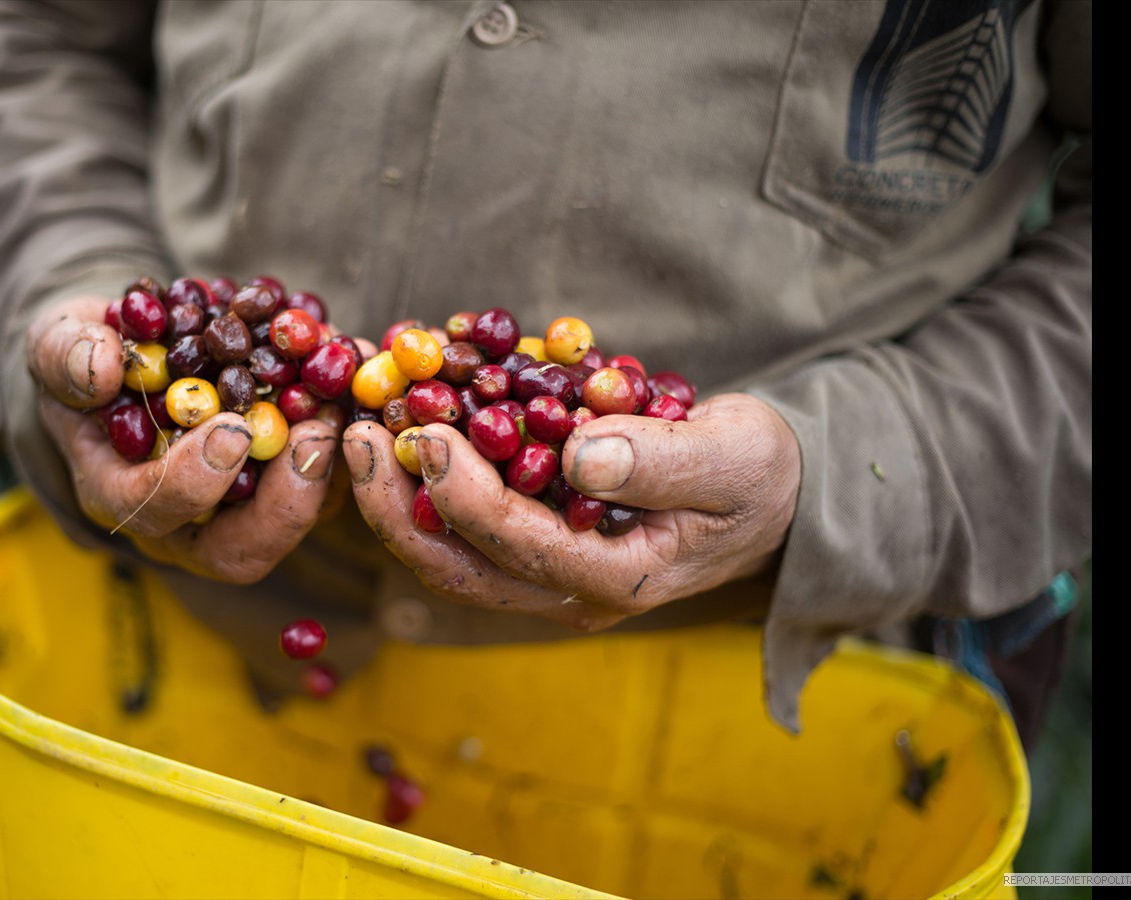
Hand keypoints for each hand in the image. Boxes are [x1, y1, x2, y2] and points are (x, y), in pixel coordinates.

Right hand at [27, 295, 340, 583]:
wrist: (131, 349)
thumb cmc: (86, 352)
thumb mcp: (58, 341)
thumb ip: (67, 354)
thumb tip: (100, 369)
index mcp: (118, 493)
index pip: (155, 514)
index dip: (195, 483)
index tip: (229, 431)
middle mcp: (184, 520)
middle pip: (243, 550)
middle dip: (286, 501)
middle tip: (314, 434)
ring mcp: (239, 506)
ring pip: (298, 517)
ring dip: (332, 464)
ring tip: (346, 396)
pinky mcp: (283, 480)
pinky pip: (325, 476)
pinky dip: (347, 429)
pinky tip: (356, 370)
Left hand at [341, 393, 799, 629]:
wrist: (772, 490)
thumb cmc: (760, 472)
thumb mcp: (732, 456)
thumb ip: (660, 460)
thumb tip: (582, 455)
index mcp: (618, 578)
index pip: (518, 545)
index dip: (462, 492)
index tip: (423, 434)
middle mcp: (569, 588)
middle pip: (457, 563)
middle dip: (396, 503)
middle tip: (358, 433)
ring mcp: (546, 569)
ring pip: (446, 549)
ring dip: (395, 493)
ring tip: (360, 426)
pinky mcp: (534, 539)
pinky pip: (461, 520)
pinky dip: (424, 477)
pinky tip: (400, 421)